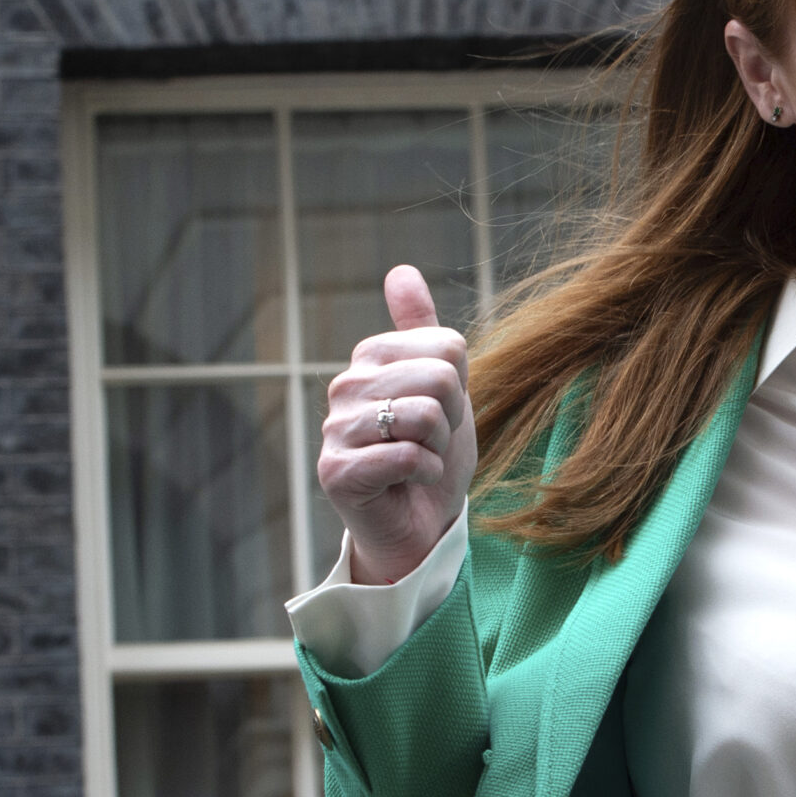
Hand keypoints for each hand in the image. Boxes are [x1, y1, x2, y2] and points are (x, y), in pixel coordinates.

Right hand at [317, 266, 477, 584]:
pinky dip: (425, 475)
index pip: (448, 346)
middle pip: (440, 377)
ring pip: (425, 415)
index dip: (461, 387)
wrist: (418, 525)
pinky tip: (406, 484)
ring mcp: (335, 428)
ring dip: (438, 449)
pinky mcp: (335, 471)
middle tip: (429, 443)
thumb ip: (424, 331)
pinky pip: (410, 456)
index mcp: (371, 358)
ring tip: (417, 461)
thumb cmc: (431, 454)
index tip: (441, 414)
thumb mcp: (443, 387)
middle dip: (451, 420)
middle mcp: (345, 385)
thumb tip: (401, 271)